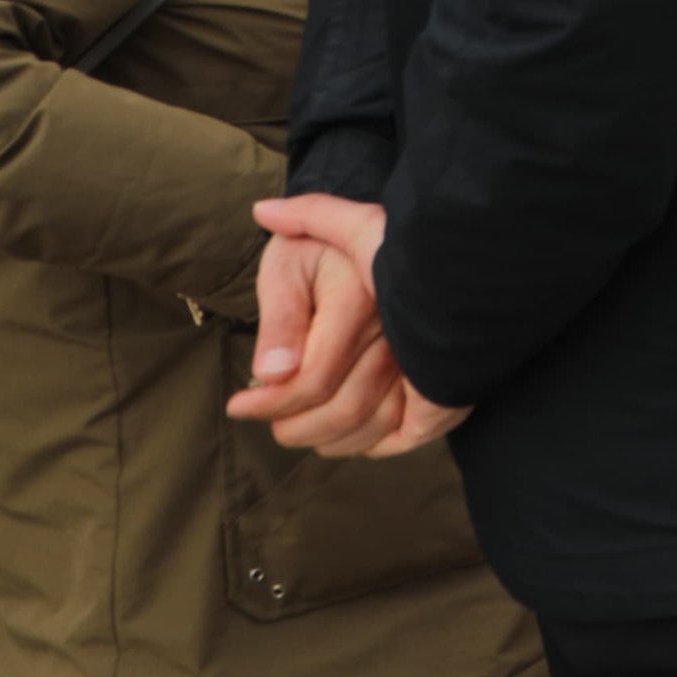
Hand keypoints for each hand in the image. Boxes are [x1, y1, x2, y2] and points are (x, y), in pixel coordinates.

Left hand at [229, 195, 469, 458]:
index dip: (270, 404)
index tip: (237, 405)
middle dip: (295, 427)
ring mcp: (425, 352)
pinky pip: (412, 426)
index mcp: (364, 300)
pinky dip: (373, 441)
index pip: (314, 379)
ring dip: (329, 439)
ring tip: (296, 427)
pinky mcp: (438, 368)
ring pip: (379, 423)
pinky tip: (341, 433)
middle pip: (347, 409)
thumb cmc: (322, 250)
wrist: (387, 235)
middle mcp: (402, 331)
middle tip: (264, 420)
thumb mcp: (289, 264)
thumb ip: (281, 316)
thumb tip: (270, 375)